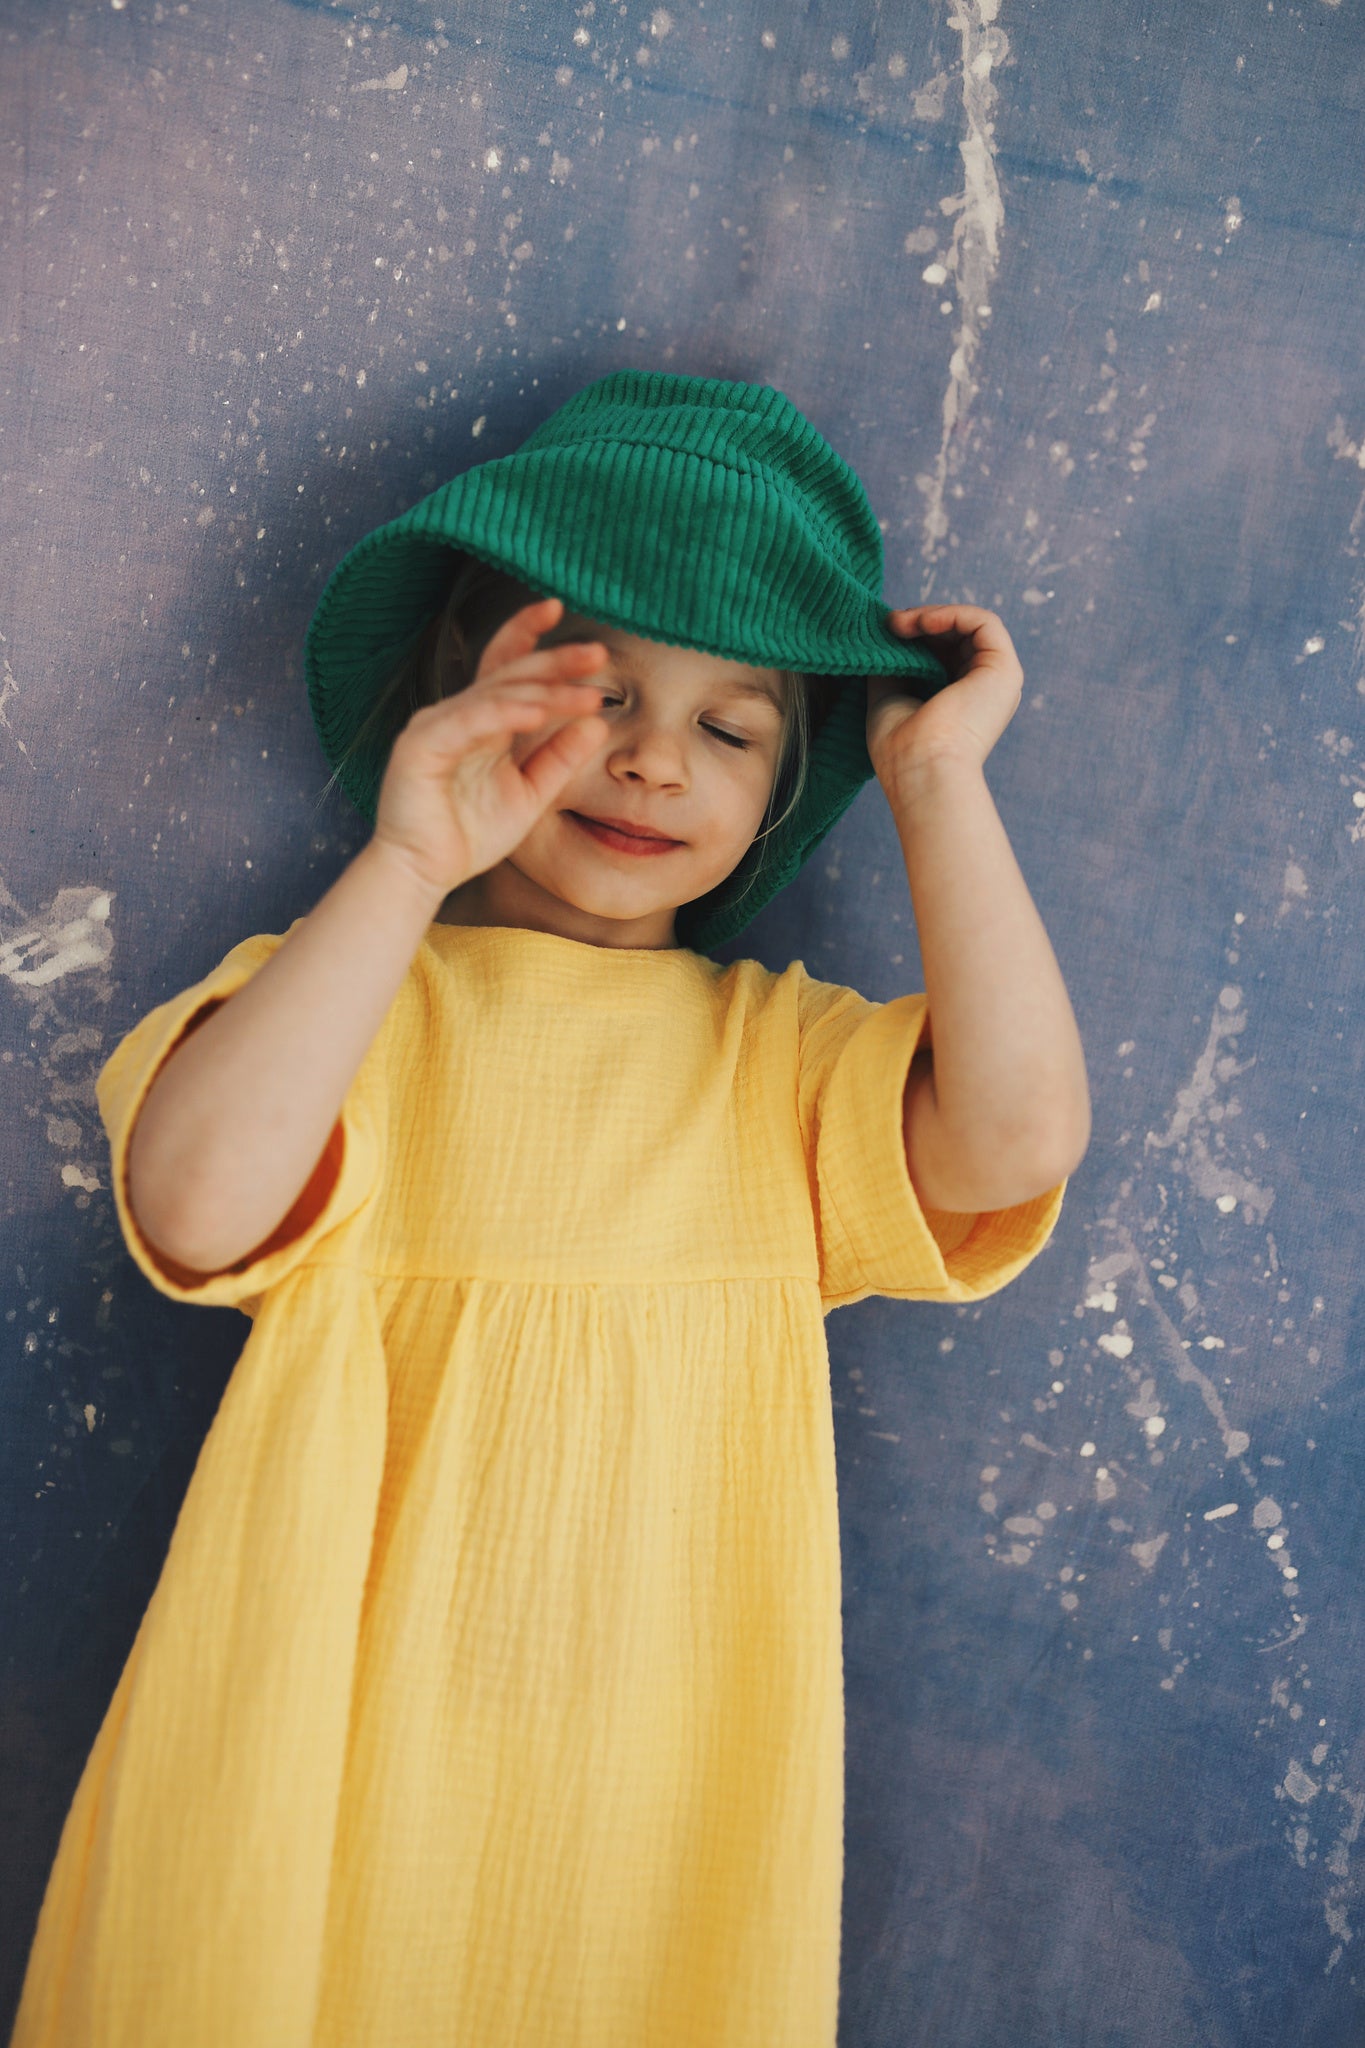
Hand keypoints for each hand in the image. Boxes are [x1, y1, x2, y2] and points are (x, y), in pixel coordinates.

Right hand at [371, 595, 609, 899]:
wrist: (423, 874)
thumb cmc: (468, 834)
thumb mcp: (530, 794)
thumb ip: (560, 758)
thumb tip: (597, 722)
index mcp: (480, 721)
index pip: (508, 666)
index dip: (532, 635)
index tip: (562, 610)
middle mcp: (456, 714)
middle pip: (508, 673)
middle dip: (555, 660)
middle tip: (597, 652)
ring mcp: (436, 726)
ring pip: (495, 695)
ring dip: (543, 692)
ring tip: (586, 692)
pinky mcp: (421, 746)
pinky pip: (469, 722)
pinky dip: (504, 714)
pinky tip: (538, 712)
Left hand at [867, 603, 1023, 790]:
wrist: (920, 768)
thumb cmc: (901, 747)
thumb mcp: (889, 697)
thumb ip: (893, 667)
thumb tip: (886, 637)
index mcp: (961, 701)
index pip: (943, 653)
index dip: (916, 636)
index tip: (886, 632)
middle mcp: (984, 690)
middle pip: (957, 637)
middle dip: (921, 622)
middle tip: (891, 624)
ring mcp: (998, 680)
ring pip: (970, 625)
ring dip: (932, 615)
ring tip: (900, 624)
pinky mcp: (1005, 670)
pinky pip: (984, 622)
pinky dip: (952, 614)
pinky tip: (923, 623)